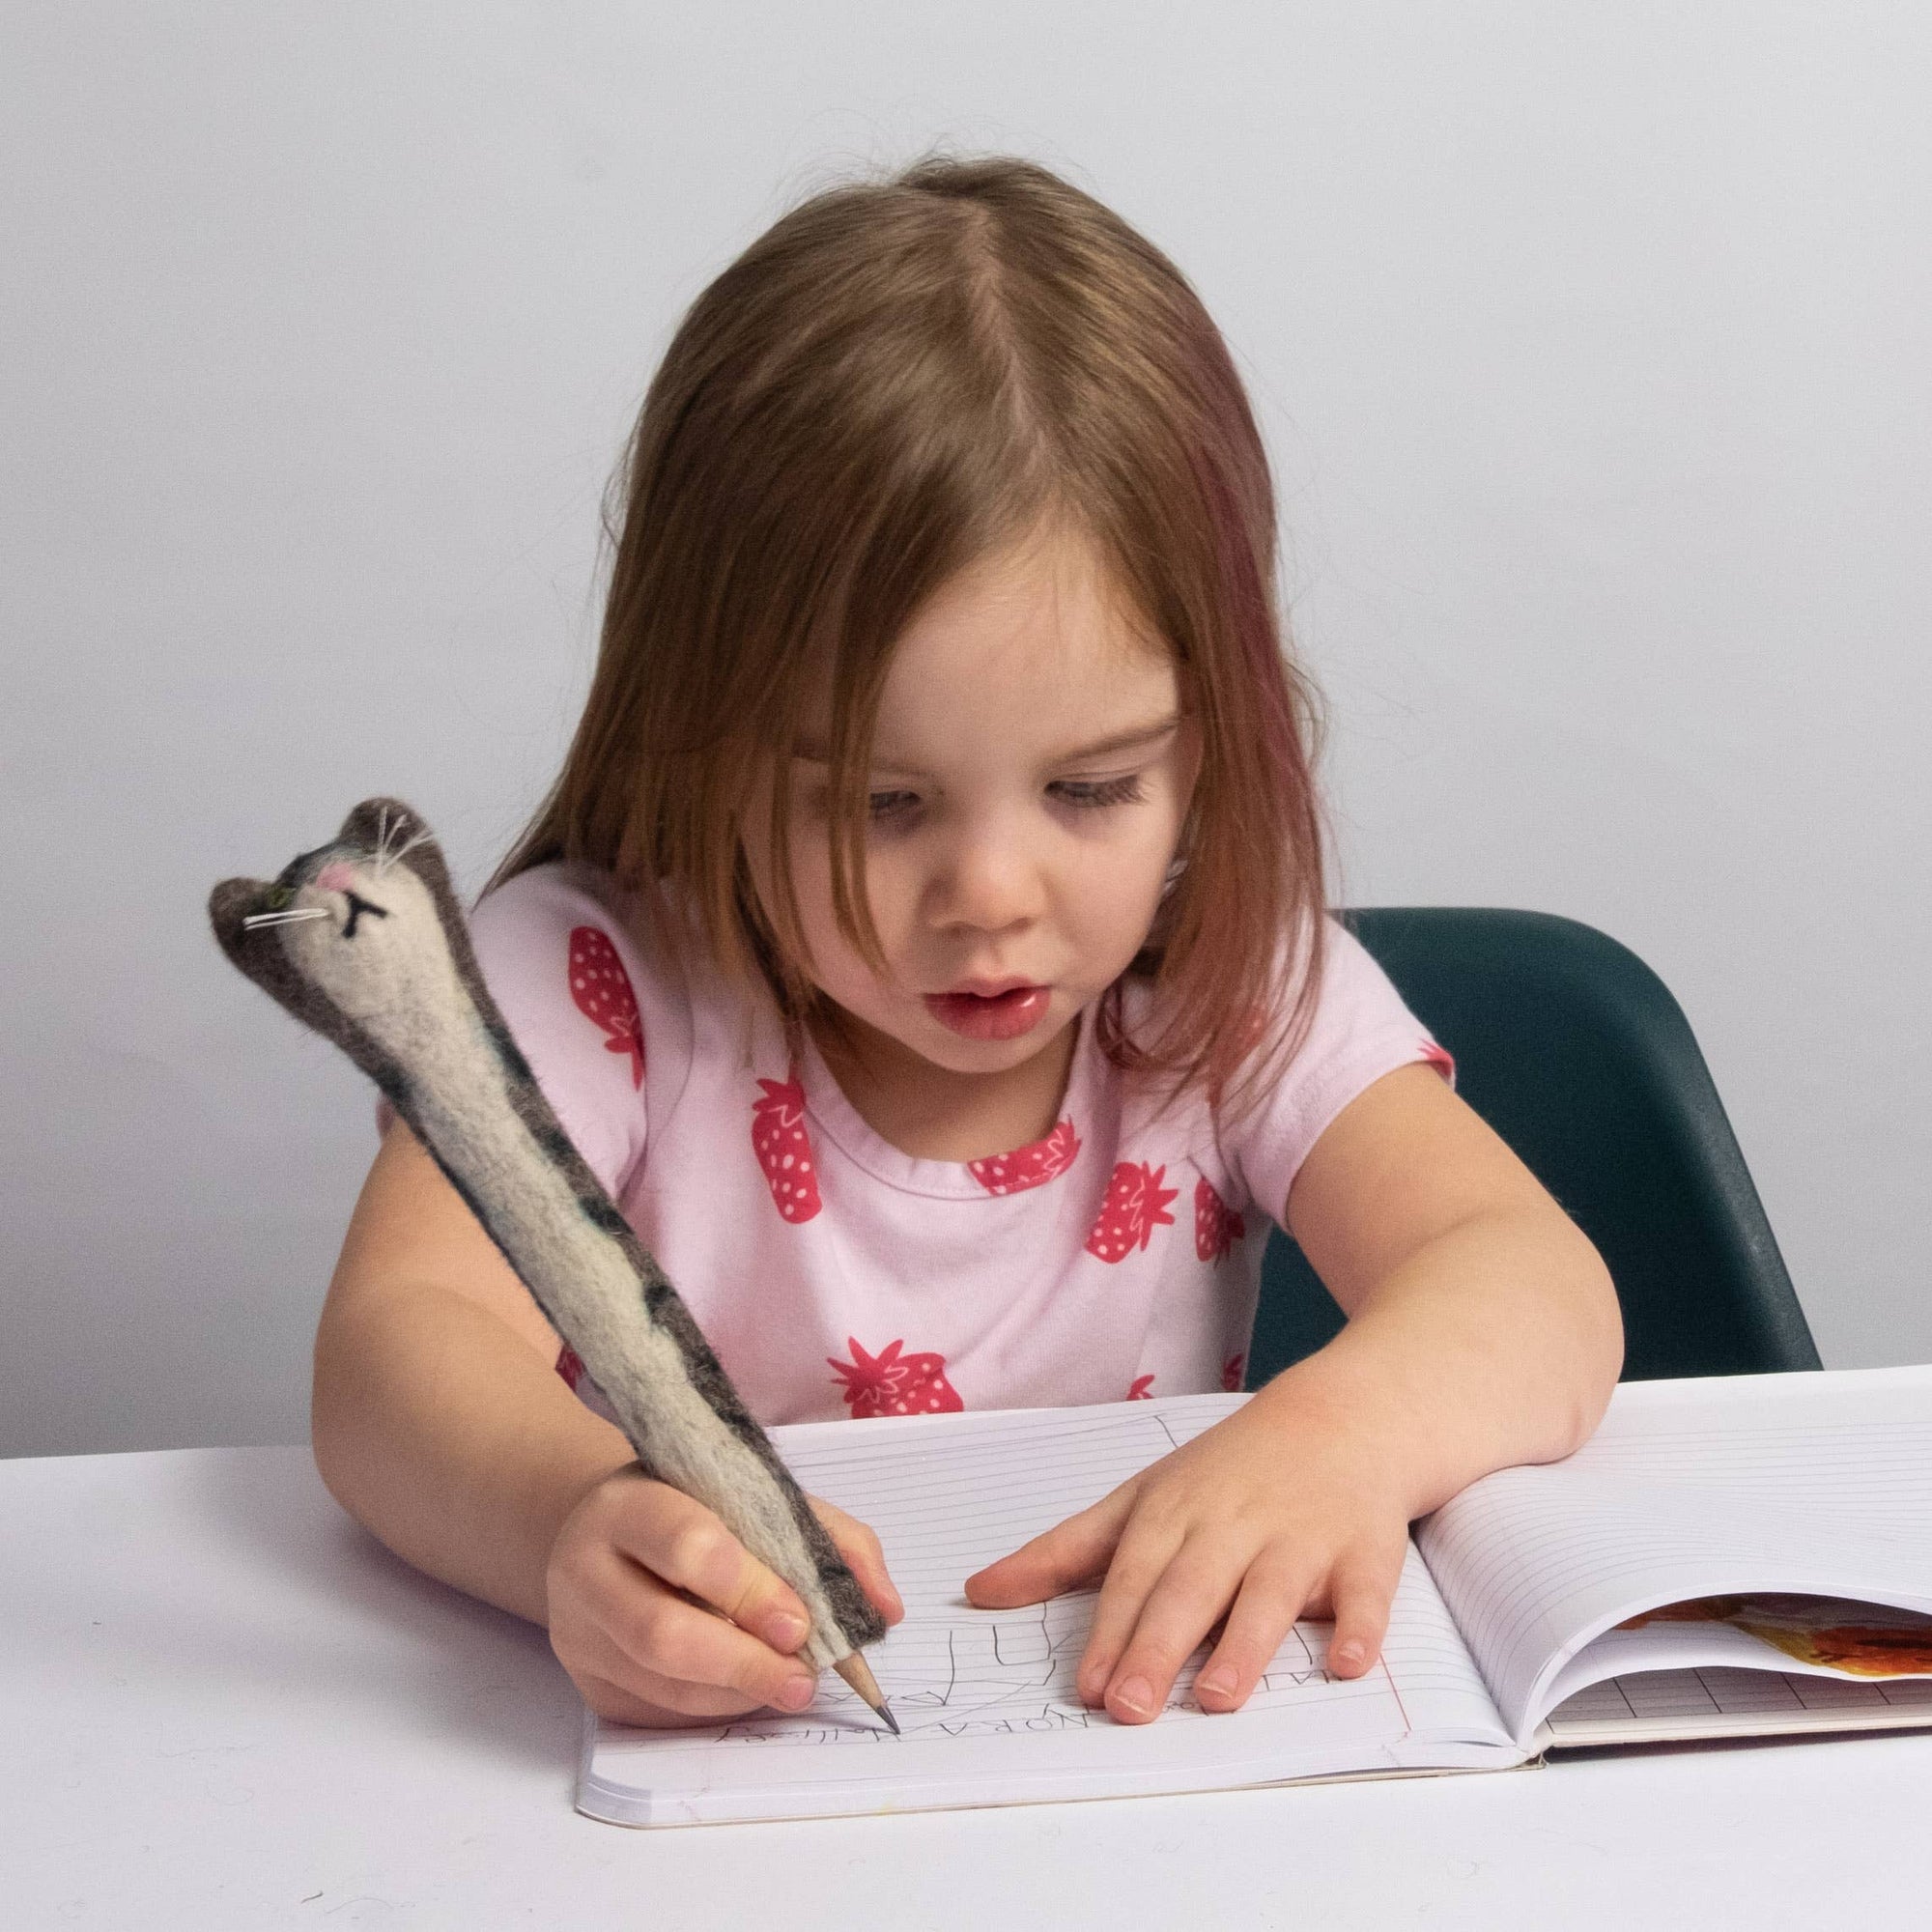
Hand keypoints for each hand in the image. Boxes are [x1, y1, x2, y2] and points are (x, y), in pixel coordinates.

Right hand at [545, 1470, 902, 1726]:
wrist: (608, 1529)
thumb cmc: (699, 1507)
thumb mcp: (759, 1497)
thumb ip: (832, 1539)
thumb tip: (884, 1608)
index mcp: (628, 1503)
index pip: (687, 1546)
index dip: (748, 1589)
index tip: (798, 1621)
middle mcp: (584, 1567)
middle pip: (662, 1633)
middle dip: (744, 1662)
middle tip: (802, 1677)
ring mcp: (577, 1631)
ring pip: (660, 1683)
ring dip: (736, 1693)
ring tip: (788, 1684)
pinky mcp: (586, 1682)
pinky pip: (654, 1712)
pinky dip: (711, 1708)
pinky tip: (744, 1689)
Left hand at [962, 1389, 1410, 1724]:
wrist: (1341, 1416)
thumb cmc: (1228, 1471)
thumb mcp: (1141, 1497)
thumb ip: (1064, 1551)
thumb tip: (979, 1592)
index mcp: (1175, 1513)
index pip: (1134, 1576)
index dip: (1110, 1631)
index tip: (1087, 1687)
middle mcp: (1234, 1525)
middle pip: (1192, 1589)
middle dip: (1159, 1647)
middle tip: (1130, 1707)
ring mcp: (1302, 1537)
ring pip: (1271, 1593)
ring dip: (1245, 1644)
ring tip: (1217, 1698)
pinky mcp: (1365, 1550)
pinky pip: (1366, 1593)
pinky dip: (1359, 1627)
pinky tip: (1347, 1664)